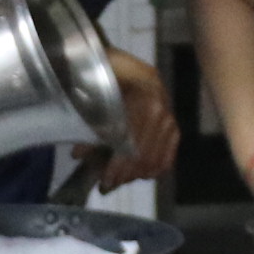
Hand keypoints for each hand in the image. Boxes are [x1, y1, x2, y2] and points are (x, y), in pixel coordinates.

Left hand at [100, 48, 179, 187]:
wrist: (128, 67)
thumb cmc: (107, 77)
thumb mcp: (95, 93)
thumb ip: (90, 122)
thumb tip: (79, 154)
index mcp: (142, 100)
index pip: (130, 143)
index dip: (117, 166)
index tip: (103, 181)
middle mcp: (160, 111)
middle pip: (143, 156)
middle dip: (123, 175)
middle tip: (106, 186)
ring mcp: (169, 120)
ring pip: (154, 160)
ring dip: (135, 175)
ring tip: (118, 181)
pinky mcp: (173, 128)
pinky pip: (167, 157)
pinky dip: (154, 169)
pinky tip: (140, 175)